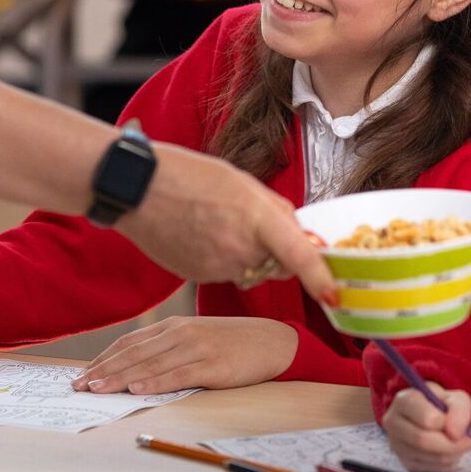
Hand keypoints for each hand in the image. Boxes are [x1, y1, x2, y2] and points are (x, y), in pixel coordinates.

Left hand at [71, 316, 300, 393]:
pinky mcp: (214, 366)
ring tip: (97, 390)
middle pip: (134, 354)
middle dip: (104, 371)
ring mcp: (197, 348)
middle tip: (79, 387)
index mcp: (174, 326)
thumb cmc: (233, 343)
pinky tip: (137, 391)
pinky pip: (179, 375)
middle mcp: (181, 333)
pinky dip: (156, 383)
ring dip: (121, 378)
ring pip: (151, 365)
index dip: (104, 359)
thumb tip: (134, 370)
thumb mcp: (197, 338)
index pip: (130, 343)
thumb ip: (168, 349)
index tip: (83, 375)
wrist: (275, 342)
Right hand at [118, 145, 334, 302]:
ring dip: (246, 253)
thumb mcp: (240, 180)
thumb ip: (274, 208)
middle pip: (278, 264)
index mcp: (256, 218)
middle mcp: (241, 248)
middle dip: (278, 252)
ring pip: (250, 268)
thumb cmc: (188, 175)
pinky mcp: (199, 276)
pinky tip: (200, 233)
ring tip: (216, 221)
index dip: (321, 279)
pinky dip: (221, 257)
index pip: (300, 256)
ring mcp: (218, 267)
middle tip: (252, 221)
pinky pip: (225, 271)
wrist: (135, 188)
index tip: (335, 297)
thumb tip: (297, 229)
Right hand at [381, 382, 470, 471]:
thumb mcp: (455, 398)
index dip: (448, 423)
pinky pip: (429, 468)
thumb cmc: (442, 404)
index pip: (426, 419)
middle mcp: (393, 422)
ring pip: (427, 456)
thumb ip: (459, 410)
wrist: (433, 415)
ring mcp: (396, 443)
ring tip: (460, 444)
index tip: (458, 422)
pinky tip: (450, 452)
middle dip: (451, 444)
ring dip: (452, 454)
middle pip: (423, 440)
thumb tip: (455, 434)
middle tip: (468, 441)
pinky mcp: (404, 461)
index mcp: (404, 400)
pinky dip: (446, 463)